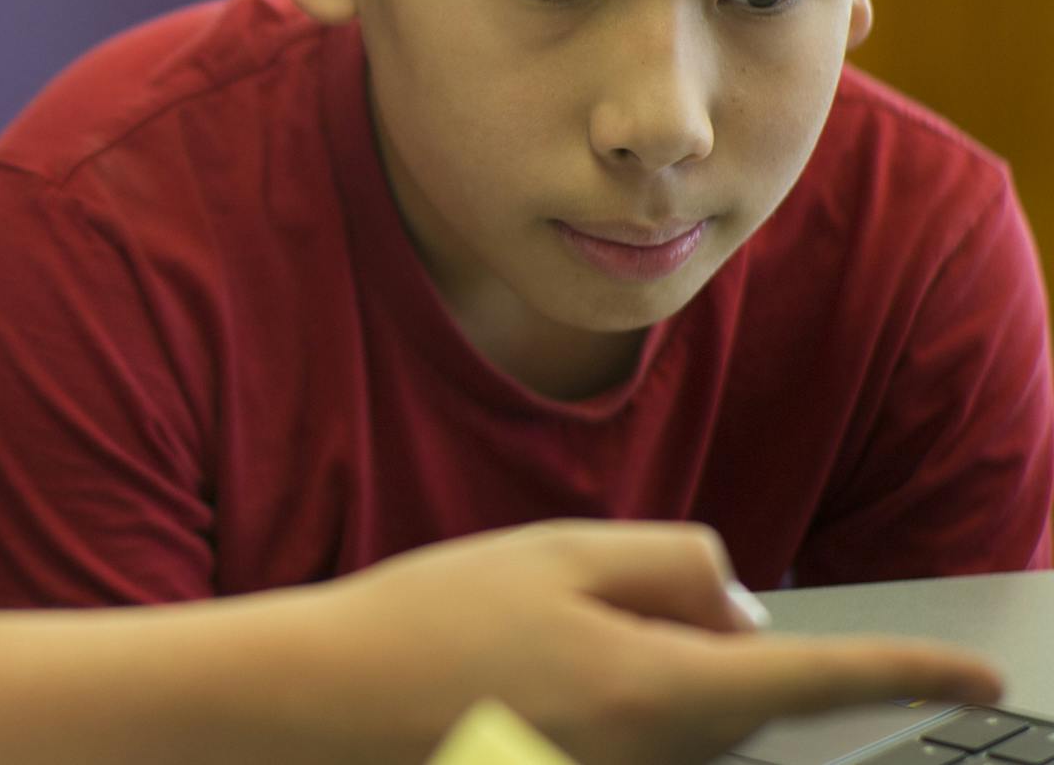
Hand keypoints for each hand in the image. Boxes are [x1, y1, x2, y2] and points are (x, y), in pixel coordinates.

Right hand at [221, 520, 1002, 764]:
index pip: (815, 676)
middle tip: (586, 605)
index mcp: (659, 691)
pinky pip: (637, 747)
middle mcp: (655, 762)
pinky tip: (521, 686)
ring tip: (533, 647)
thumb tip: (737, 609)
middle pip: (739, 697)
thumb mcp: (557, 553)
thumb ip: (670, 566)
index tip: (972, 676)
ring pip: (688, 726)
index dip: (906, 673)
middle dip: (705, 644)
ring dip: (652, 679)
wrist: (326, 705)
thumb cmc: (430, 620)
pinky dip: (613, 710)